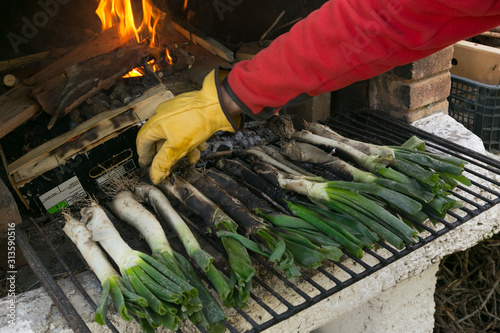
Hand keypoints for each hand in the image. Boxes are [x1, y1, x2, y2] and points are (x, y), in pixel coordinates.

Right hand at [136, 69, 240, 183]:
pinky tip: (201, 146)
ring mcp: (175, 111)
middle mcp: (162, 115)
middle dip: (168, 154)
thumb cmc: (197, 122)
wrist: (219, 104)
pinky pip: (185, 127)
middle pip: (159, 139)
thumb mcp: (178, 148)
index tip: (147, 164)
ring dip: (183, 149)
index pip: (142, 141)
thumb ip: (163, 162)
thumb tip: (154, 176)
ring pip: (175, 134)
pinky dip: (191, 139)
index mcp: (155, 122)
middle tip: (173, 165)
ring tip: (193, 157)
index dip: (144, 155)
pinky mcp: (188, 109)